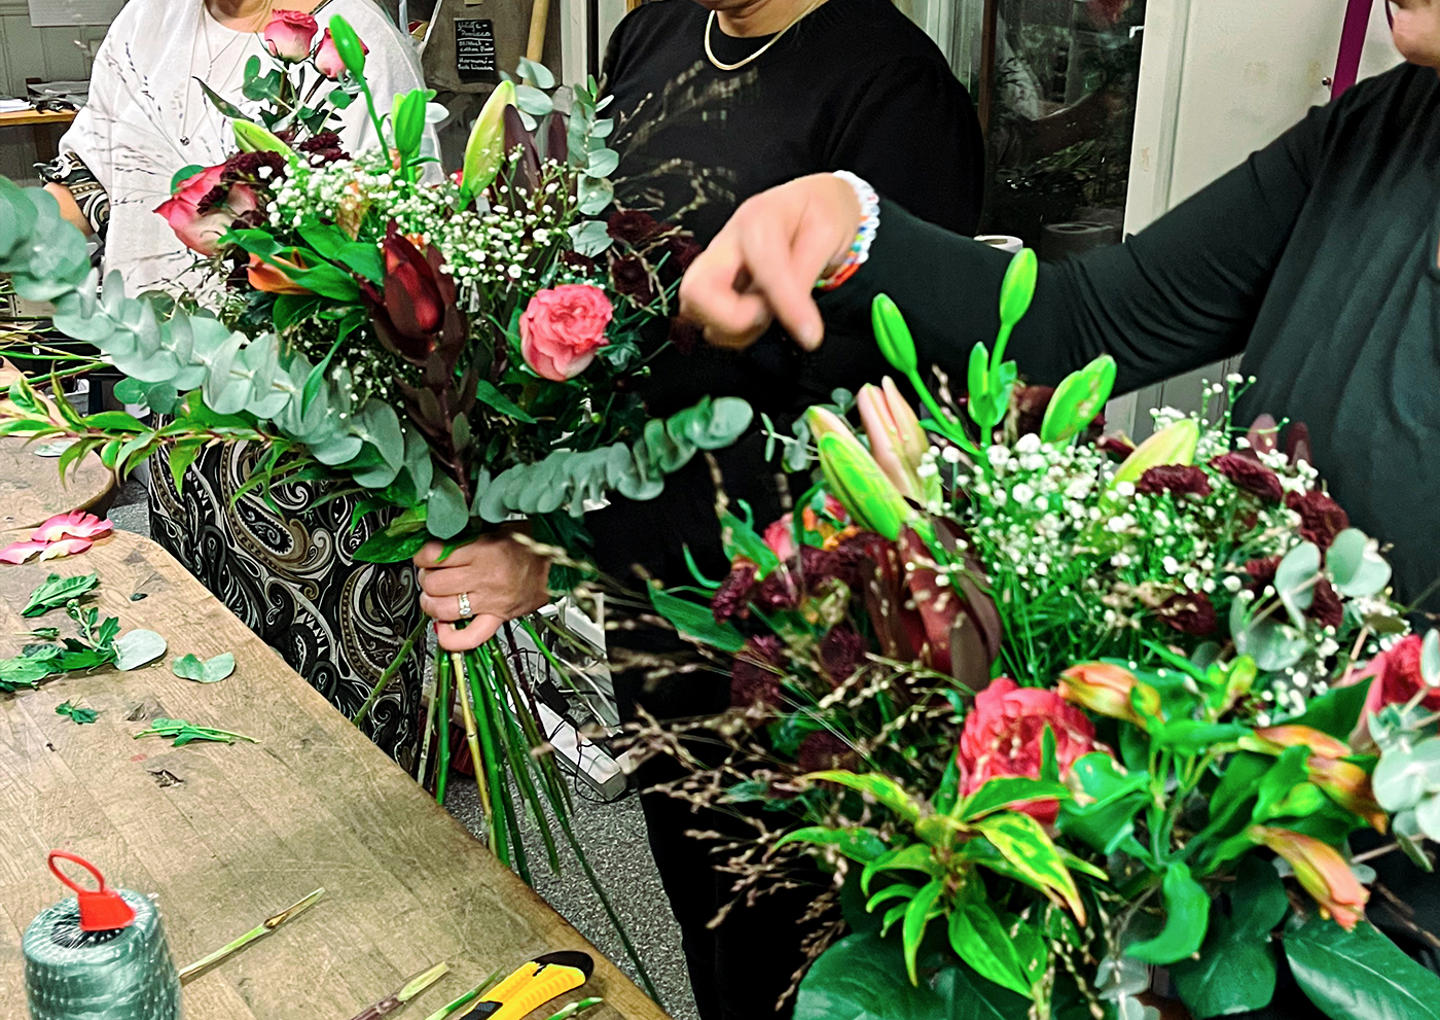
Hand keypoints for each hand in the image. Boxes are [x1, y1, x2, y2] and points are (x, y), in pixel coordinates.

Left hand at [413, 525, 551, 651]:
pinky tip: (442, 628)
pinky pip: (470, 637)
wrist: (561, 565)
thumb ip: (468, 536)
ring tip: (432, 597)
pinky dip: (450, 638)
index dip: (423, 555)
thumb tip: (440, 541)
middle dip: (425, 577)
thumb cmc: (533, 544)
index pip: (435, 556)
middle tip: (429, 573)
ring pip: (443, 609)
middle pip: (434, 583)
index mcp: (484, 551)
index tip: (425, 555)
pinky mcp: (498, 618)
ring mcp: (491, 602)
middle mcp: (485, 578)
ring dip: (430, 604)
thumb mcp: (498, 528)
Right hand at [679, 173, 862, 351]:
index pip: (763, 269)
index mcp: (758, 219)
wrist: (813, 200)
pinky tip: (757, 317)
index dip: (786, 306)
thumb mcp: (827, 234)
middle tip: (766, 316)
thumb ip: (806, 276)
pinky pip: (706, 318)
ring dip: (731, 328)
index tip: (810, 334)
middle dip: (730, 319)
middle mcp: (726, 241)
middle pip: (695, 291)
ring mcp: (715, 263)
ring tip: (765, 315)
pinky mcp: (714, 282)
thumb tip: (802, 325)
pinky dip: (731, 331)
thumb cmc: (820, 211)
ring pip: (694, 309)